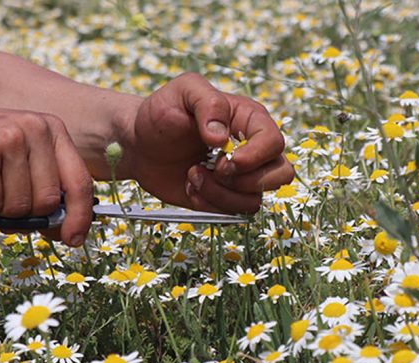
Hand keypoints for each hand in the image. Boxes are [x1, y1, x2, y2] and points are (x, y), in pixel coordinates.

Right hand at [0, 102, 93, 245]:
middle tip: (1, 202)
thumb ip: (45, 186)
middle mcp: (35, 129)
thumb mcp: (19, 159)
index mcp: (51, 130)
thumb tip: (68, 230)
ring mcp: (9, 140)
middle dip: (25, 214)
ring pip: (19, 207)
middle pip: (48, 201)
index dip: (81, 216)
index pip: (80, 180)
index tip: (74, 239)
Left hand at [127, 73, 294, 213]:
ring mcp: (239, 177)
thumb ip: (207, 103)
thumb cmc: (162, 113)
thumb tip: (222, 137)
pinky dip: (208, 205)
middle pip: (280, 175)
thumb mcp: (182, 92)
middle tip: (213, 170)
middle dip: (245, 181)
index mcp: (249, 120)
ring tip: (192, 174)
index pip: (274, 142)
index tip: (227, 160)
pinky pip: (232, 214)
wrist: (138, 144)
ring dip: (220, 194)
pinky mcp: (223, 197)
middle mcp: (252, 149)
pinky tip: (189, 186)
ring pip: (254, 200)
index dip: (256, 156)